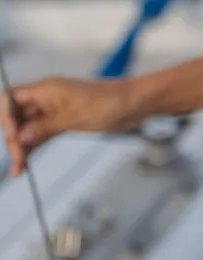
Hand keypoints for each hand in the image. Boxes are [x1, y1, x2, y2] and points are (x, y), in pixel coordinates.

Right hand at [1, 77, 134, 174]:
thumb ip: (45, 127)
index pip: (11, 99)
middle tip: (19, 160)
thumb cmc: (108, 103)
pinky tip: (27, 162)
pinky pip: (42, 135)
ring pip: (28, 129)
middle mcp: (46, 99)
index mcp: (46, 89)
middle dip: (14, 138)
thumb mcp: (74, 117)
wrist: (134, 104)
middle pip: (17, 117)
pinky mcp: (64, 122)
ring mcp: (55, 111)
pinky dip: (34, 147)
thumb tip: (21, 136)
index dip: (7, 118)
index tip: (15, 138)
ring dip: (22, 147)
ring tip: (18, 169)